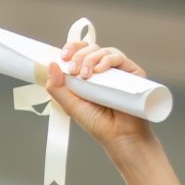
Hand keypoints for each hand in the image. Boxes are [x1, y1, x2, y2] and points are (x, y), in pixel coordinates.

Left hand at [43, 41, 154, 155]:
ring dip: (91, 58)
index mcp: (88, 74)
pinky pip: (120, 58)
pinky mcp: (133, 73)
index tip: (63, 56)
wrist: (119, 136)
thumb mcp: (70, 105)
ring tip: (86, 75)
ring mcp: (118, 71)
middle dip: (79, 56)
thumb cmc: (96, 122)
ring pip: (104, 51)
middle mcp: (104, 70)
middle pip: (90, 49)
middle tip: (73, 71)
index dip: (71, 48)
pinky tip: (100, 69)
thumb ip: (57, 87)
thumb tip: (51, 63)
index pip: (79, 52)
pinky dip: (108, 60)